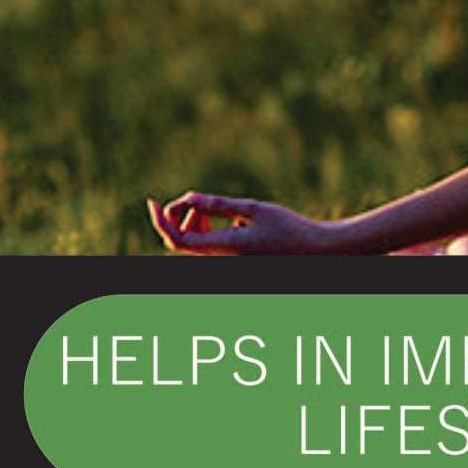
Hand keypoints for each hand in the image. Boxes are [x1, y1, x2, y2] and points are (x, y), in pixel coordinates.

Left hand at [146, 191, 325, 254]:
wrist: (315, 253)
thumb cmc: (290, 229)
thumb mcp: (255, 209)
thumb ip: (219, 205)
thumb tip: (188, 200)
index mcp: (227, 248)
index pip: (178, 241)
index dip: (160, 221)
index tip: (153, 202)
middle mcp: (222, 264)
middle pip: (181, 244)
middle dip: (180, 219)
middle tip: (196, 202)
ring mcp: (226, 267)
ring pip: (193, 249)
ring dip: (193, 227)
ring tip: (211, 212)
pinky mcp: (232, 266)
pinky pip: (206, 253)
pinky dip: (206, 235)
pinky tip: (224, 223)